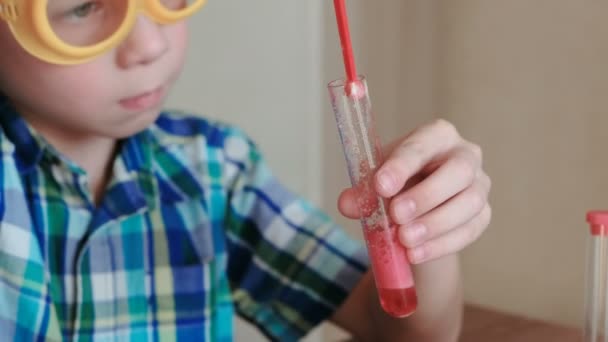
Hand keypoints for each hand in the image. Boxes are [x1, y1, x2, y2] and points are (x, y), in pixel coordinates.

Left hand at [338, 119, 491, 263]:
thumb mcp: (377, 181)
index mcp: (436, 135)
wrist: (418, 207)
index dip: (401, 165)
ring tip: (405, 239)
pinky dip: (441, 245)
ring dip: (435, 224)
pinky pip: (470, 230)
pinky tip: (416, 254)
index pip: (422, 145)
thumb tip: (347, 204)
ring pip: (469, 203)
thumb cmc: (399, 182)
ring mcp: (479, 185)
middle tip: (396, 215)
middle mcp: (466, 155)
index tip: (381, 185)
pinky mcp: (482, 215)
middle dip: (426, 195)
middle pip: (459, 170)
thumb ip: (363, 191)